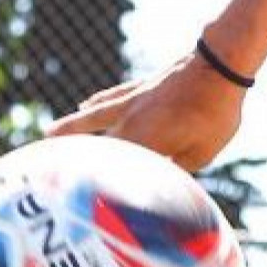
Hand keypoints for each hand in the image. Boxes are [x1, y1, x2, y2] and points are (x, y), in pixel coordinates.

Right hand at [46, 49, 245, 171]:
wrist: (219, 64)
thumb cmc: (215, 112)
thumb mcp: (202, 152)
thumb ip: (176, 167)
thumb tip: (161, 179)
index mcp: (144, 141)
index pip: (117, 170)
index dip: (102, 187)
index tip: (80, 203)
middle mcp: (130, 121)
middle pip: (98, 145)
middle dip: (75, 160)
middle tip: (46, 173)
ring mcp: (133, 100)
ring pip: (94, 117)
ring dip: (71, 127)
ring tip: (47, 134)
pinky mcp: (141, 86)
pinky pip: (111, 97)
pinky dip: (96, 103)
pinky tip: (84, 106)